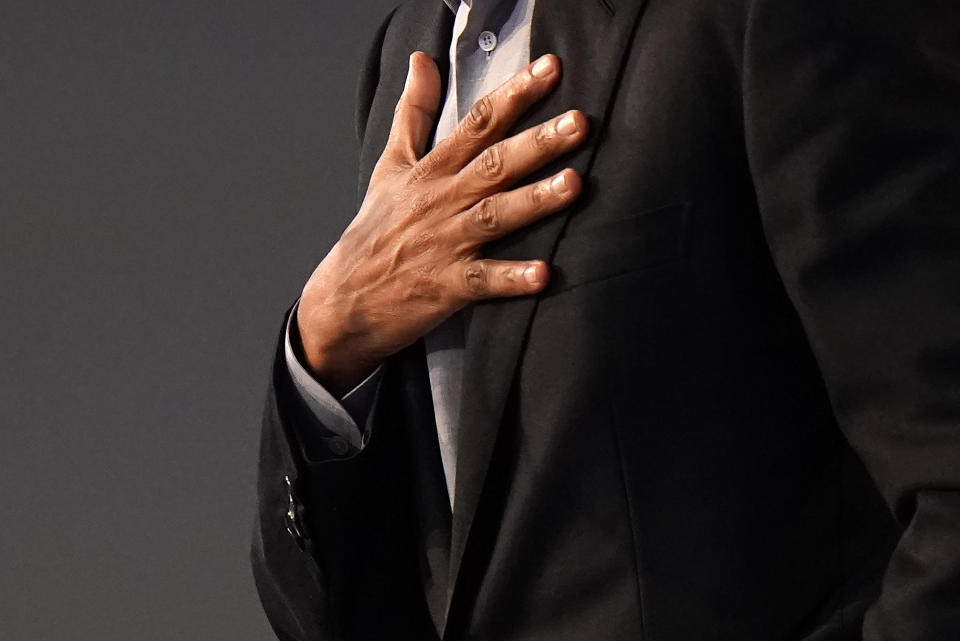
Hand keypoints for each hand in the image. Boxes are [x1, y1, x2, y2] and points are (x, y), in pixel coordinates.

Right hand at [298, 51, 587, 394]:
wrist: (343, 299)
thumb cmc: (374, 233)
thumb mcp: (390, 165)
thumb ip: (414, 113)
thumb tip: (421, 60)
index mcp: (432, 172)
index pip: (477, 124)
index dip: (514, 95)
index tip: (549, 70)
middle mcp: (442, 202)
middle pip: (494, 165)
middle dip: (537, 142)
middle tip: (578, 123)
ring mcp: (445, 244)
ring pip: (494, 216)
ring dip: (534, 200)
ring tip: (573, 184)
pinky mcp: (447, 287)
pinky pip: (483, 281)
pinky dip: (511, 279)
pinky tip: (542, 274)